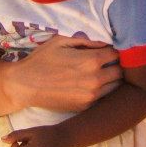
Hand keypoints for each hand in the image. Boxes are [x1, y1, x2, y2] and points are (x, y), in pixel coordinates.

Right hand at [7, 35, 121, 111]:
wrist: (25, 85)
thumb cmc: (42, 59)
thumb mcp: (61, 40)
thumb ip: (86, 40)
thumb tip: (104, 41)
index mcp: (91, 61)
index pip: (117, 54)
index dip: (113, 50)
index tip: (106, 49)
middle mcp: (95, 79)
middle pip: (120, 71)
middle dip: (115, 65)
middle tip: (106, 61)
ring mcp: (91, 96)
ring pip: (115, 86)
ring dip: (111, 79)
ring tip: (101, 73)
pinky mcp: (85, 107)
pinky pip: (103, 97)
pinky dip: (102, 90)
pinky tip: (91, 84)